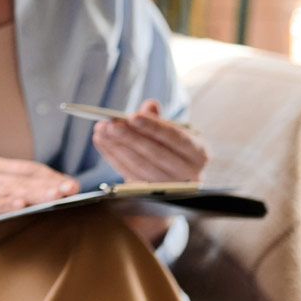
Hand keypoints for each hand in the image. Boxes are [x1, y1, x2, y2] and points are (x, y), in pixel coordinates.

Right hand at [0, 158, 79, 241]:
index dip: (53, 176)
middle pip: (25, 178)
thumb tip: (47, 197)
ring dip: (36, 193)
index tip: (74, 185)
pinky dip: (5, 203)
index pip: (30, 169)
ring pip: (11, 190)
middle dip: (51, 184)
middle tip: (74, 190)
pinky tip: (20, 205)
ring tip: (57, 196)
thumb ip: (9, 190)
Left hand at [91, 100, 207, 183]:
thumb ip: (160, 119)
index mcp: (199, 153)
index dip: (154, 127)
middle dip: (130, 138)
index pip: (177, 138)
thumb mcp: (172, 131)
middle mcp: (190, 173)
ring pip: (140, 166)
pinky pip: (129, 174)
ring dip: (117, 147)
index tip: (132, 116)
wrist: (176, 176)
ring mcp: (170, 188)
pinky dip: (113, 157)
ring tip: (101, 130)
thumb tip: (149, 106)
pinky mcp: (151, 194)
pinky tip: (102, 142)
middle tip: (109, 124)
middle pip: (156, 154)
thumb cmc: (173, 146)